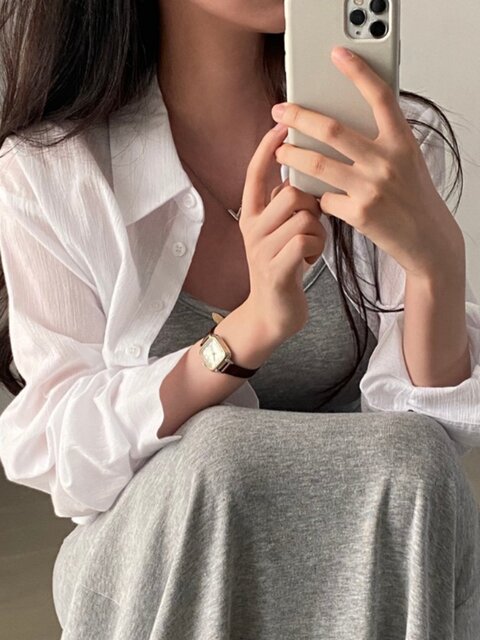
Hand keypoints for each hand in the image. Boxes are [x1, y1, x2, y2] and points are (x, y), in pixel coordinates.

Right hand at [239, 123, 325, 342]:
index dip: (268, 148)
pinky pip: (306, 241)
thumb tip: (307, 170)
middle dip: (311, 205)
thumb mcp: (279, 231)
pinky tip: (309, 260)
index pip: (256, 173)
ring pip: (303, 217)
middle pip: (291, 193)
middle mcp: (251, 228)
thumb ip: (285, 204)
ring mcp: (260, 249)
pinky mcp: (275, 270)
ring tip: (310, 245)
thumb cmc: (285, 266)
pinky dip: (316, 248)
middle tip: (312, 223)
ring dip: (317, 230)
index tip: (282, 126)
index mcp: (251, 214)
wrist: (272, 314)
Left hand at [271, 45, 464, 279]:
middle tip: (280, 111)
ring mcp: (372, 187)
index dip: (358, 73)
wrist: (426, 237)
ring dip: (290, 157)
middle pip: (332, 129)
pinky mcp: (360, 213)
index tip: (337, 55)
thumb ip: (381, 141)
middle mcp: (387, 160)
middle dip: (299, 117)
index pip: (380, 96)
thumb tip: (340, 126)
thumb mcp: (406, 160)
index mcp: (401, 141)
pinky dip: (316, 197)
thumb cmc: (413, 196)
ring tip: (280, 153)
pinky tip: (317, 198)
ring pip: (316, 163)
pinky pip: (324, 198)